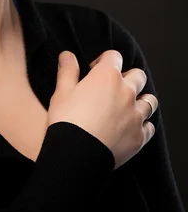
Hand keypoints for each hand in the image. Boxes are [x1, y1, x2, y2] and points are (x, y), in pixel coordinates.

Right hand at [47, 50, 157, 168]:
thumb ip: (67, 70)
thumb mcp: (61, 91)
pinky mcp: (139, 136)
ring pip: (150, 100)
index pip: (114, 56)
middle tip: (112, 88)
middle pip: (138, 75)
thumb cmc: (67, 120)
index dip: (104, 61)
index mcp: (107, 76)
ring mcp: (136, 115)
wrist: (77, 155)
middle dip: (127, 77)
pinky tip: (130, 127)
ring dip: (141, 100)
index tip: (94, 70)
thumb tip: (67, 55)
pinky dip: (142, 125)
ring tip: (127, 106)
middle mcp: (126, 92)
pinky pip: (149, 126)